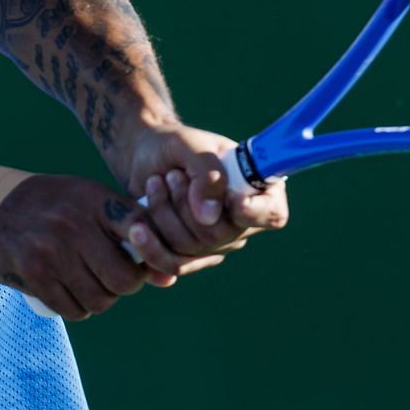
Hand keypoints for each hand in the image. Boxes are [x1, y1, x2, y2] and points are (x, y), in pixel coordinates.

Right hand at [0, 174, 211, 320]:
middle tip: (112, 278)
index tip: (138, 259)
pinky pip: (72, 309)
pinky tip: (70, 293)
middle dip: (123, 286)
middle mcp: (74, 223)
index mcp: (95, 199)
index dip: (149, 255)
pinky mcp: (33, 272)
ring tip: (89, 284)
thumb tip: (169, 279)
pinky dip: (76, 308)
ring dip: (99, 300)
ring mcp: (52, 249)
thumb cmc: (56, 206)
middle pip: (124, 280)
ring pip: (99, 299)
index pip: (143, 232)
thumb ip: (130, 232)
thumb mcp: (90, 203)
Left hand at [121, 122, 289, 274]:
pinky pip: (173, 265)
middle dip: (185, 203)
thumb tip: (209, 216)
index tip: (231, 197)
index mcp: (256, 189)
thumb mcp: (188, 144)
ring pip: (190, 249)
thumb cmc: (173, 146)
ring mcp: (216, 243)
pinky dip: (150, 245)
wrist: (143, 158)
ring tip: (154, 183)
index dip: (254, 212)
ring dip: (163, 213)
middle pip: (220, 236)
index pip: (272, 213)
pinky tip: (138, 228)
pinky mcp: (189, 255)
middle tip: (171, 175)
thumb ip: (206, 173)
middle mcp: (241, 222)